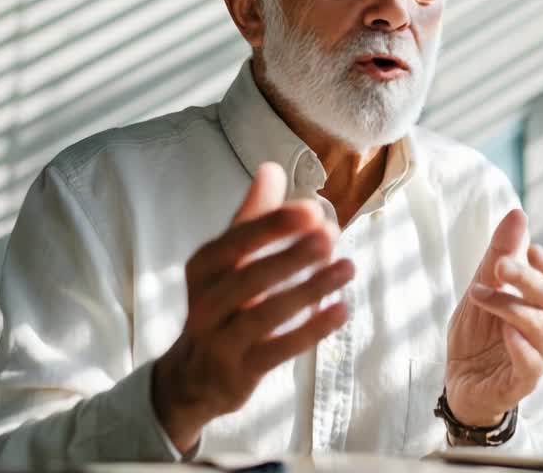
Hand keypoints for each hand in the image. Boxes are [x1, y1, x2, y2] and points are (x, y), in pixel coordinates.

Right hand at [151, 162, 353, 452]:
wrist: (193, 375)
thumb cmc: (221, 302)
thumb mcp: (227, 260)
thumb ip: (252, 216)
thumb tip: (272, 167)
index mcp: (204, 267)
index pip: (235, 241)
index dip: (272, 225)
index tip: (311, 210)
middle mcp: (205, 302)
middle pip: (250, 277)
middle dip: (292, 255)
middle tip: (332, 235)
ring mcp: (221, 340)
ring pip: (266, 314)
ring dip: (311, 290)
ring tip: (348, 267)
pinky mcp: (242, 371)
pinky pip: (279, 350)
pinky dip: (312, 330)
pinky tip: (343, 310)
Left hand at [445, 209, 542, 428]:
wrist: (460, 382)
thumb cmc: (477, 336)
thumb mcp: (481, 290)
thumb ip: (499, 255)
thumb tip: (518, 213)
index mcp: (539, 307)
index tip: (529, 247)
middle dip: (527, 279)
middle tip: (500, 265)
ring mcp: (538, 358)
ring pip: (540, 327)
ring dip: (511, 307)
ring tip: (481, 294)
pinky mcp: (522, 382)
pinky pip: (531, 364)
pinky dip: (521, 346)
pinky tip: (506, 332)